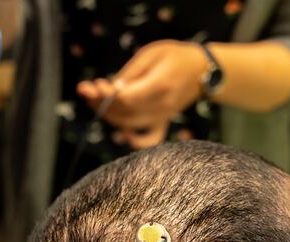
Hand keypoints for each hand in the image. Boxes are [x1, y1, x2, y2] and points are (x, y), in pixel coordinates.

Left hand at [77, 40, 205, 147]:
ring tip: (94, 100)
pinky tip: (123, 134)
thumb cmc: (174, 56)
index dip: (105, 95)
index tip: (92, 85)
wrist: (203, 69)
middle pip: (124, 112)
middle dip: (100, 103)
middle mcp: (162, 105)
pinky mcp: (164, 121)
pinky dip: (136, 141)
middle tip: (87, 90)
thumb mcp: (151, 53)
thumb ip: (131, 73)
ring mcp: (163, 116)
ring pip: (130, 124)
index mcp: (160, 85)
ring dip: (108, 116)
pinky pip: (151, 139)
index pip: (127, 98)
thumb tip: (112, 90)